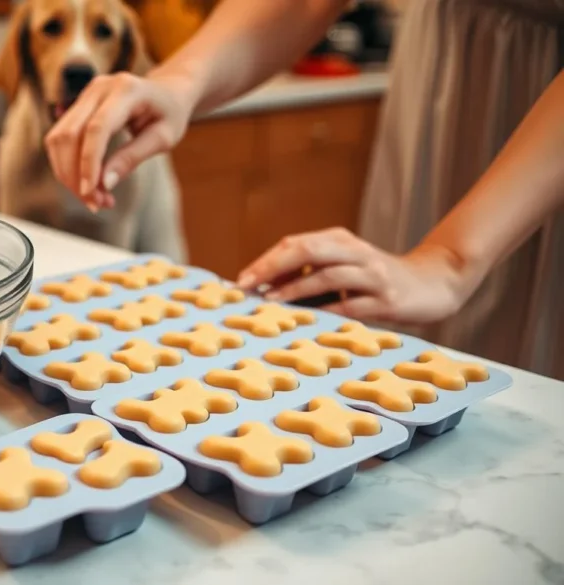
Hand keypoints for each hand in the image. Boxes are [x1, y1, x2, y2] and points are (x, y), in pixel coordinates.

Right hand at [44, 71, 196, 209]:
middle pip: (70, 135)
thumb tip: (104, 184)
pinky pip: (60, 139)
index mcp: (126, 90)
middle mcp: (99, 88)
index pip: (97, 129)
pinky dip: (68, 166)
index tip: (91, 193)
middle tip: (95, 204)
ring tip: (94, 198)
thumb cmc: (169, 113)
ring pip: (58, 139)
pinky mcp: (77, 106)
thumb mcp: (163, 138)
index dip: (89, 163)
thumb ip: (132, 157)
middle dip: (75, 175)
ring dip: (68, 174)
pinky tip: (87, 184)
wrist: (166, 91)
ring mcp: (85, 95)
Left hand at [236, 228, 471, 323]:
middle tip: (247, 287)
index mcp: (340, 240)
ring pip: (326, 276)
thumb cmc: (376, 280)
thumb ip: (312, 273)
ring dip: (295, 290)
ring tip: (270, 302)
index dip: (266, 261)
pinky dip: (325, 312)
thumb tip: (265, 288)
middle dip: (272, 268)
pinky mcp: (386, 300)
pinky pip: (350, 306)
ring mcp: (372, 275)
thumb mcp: (344, 268)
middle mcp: (355, 252)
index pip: (296, 244)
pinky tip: (305, 321)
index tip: (241, 280)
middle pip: (307, 251)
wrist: (434, 284)